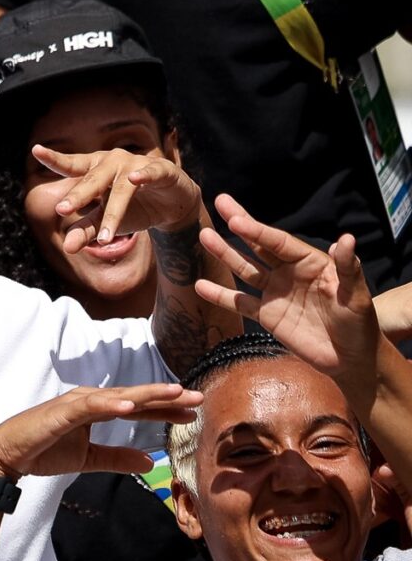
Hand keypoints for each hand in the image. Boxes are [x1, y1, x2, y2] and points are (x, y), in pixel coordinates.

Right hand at [0, 382, 200, 479]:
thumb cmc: (42, 451)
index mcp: (94, 409)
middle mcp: (88, 400)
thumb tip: (150, 462)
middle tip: (198, 397)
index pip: (136, 407)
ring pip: (118, 396)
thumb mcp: (87, 458)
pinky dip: (111, 404)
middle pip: (134, 397)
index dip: (164, 409)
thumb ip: (117, 458)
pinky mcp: (60, 412)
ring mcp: (74, 403)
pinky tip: (131, 406)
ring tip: (174, 393)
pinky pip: (90, 406)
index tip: (193, 411)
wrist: (5, 456)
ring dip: (147, 394)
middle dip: (166, 397)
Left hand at [31, 144, 201, 248]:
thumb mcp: (107, 222)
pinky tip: (136, 179)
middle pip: (93, 180)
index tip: (36, 150)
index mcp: (95, 170)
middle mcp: (113, 163)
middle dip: (79, 196)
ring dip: (114, 213)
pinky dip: (145, 175)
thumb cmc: (133, 208)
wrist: (171, 206)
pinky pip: (152, 172)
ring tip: (105, 236)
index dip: (55, 159)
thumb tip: (67, 248)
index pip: (73, 166)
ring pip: (121, 188)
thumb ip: (87, 231)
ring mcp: (137, 164)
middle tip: (62, 210)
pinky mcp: (163, 170)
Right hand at [200, 195, 385, 406]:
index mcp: (311, 263)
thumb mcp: (356, 295)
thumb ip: (347, 268)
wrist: (350, 358)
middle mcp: (290, 273)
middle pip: (259, 246)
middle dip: (240, 224)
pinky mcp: (267, 315)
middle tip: (221, 202)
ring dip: (225, 253)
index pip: (279, 243)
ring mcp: (276, 293)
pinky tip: (200, 286)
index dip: (257, 230)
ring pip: (246, 269)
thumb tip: (345, 239)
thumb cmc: (360, 324)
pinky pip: (239, 302)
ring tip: (204, 236)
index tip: (235, 219)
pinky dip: (220, 294)